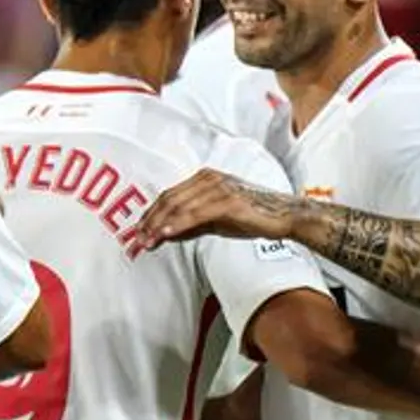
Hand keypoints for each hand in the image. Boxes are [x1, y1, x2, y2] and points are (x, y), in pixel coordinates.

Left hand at [134, 168, 297, 249]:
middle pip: (169, 199)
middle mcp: (209, 179)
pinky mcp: (228, 201)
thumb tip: (166, 233)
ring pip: (179, 206)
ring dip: (159, 225)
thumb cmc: (253, 216)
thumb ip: (192, 223)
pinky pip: (195, 214)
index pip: (170, 195)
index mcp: (205, 178)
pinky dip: (177, 225)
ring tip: (145, 241)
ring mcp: (219, 188)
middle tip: (135, 239)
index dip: (151, 213)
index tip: (138, 231)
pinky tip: (165, 235)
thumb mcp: (216, 220)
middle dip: (150, 221)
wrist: (284, 216)